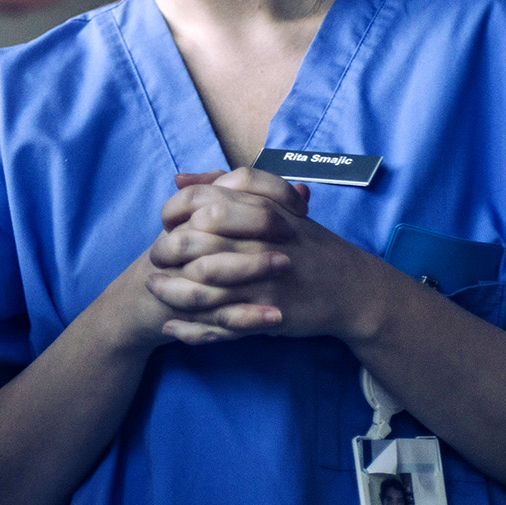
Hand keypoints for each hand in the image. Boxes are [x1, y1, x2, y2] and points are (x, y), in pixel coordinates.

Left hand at [146, 167, 386, 345]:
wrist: (352, 288)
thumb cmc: (306, 243)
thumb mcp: (275, 205)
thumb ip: (228, 187)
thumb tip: (179, 179)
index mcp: (263, 206)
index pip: (204, 199)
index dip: (176, 209)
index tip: (165, 220)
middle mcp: (262, 237)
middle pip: (198, 237)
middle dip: (168, 249)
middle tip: (154, 256)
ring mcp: (264, 275)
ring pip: (204, 282)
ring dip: (172, 287)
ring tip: (153, 287)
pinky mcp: (268, 309)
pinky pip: (220, 318)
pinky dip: (192, 325)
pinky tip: (171, 323)